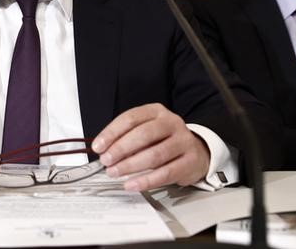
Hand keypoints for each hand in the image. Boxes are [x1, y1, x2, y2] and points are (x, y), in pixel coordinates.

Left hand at [91, 103, 209, 190]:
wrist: (197, 152)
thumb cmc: (164, 141)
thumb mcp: (147, 131)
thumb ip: (127, 137)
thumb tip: (104, 150)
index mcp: (157, 112)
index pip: (131, 118)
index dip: (111, 132)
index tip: (98, 146)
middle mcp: (172, 123)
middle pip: (143, 134)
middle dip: (120, 149)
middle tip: (106, 161)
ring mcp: (183, 142)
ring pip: (154, 155)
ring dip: (130, 166)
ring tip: (114, 173)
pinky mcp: (190, 161)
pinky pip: (165, 173)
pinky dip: (146, 181)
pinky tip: (131, 184)